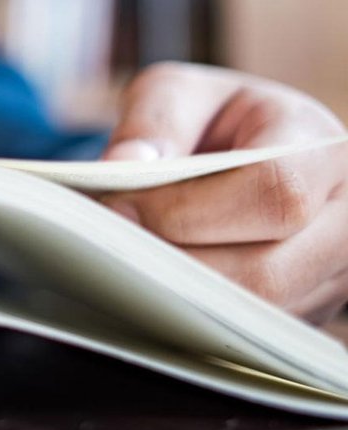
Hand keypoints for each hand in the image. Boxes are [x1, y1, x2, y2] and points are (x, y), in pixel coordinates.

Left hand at [99, 63, 347, 322]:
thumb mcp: (183, 94)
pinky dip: (192, 315)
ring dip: (179, 297)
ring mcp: (334, 274)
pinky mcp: (306, 311)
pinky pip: (249, 335)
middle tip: (106, 248)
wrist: (255, 150)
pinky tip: (149, 288)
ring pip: (258, 313)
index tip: (116, 206)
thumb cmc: (219, 121)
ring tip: (121, 267)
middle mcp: (346, 218)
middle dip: (175, 264)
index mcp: (323, 150)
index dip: (187, 209)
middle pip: (267, 270)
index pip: (274, 192)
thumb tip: (125, 165)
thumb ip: (155, 120)